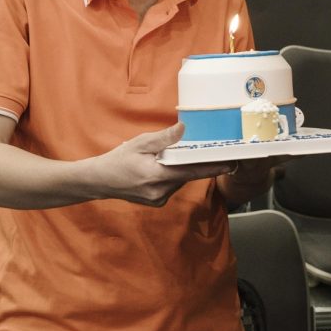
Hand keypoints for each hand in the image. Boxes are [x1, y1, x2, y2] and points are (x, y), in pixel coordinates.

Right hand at [97, 122, 236, 206]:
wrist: (99, 181)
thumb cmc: (119, 159)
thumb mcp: (141, 143)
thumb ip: (164, 138)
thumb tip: (184, 128)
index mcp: (157, 176)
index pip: (192, 171)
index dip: (213, 167)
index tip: (230, 164)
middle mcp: (160, 191)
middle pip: (187, 175)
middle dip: (194, 163)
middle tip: (205, 151)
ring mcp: (159, 199)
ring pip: (180, 181)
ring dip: (180, 169)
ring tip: (169, 158)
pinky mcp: (156, 202)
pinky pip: (172, 186)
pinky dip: (172, 176)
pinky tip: (161, 168)